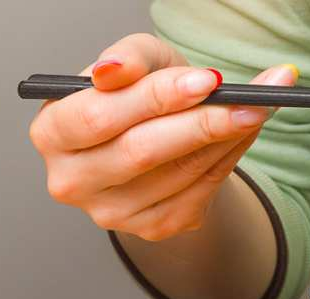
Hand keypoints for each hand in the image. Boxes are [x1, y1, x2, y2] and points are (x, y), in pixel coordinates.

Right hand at [29, 33, 295, 241]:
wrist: (156, 137)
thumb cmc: (137, 95)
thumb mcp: (135, 62)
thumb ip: (128, 59)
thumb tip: (115, 71)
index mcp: (52, 132)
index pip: (99, 117)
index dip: (154, 98)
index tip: (207, 81)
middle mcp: (72, 180)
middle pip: (141, 152)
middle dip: (201, 122)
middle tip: (250, 102)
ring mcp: (111, 212)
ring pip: (178, 174)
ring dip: (226, 140)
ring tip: (257, 109)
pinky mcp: (152, 228)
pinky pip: (198, 192)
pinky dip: (228, 160)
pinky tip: (243, 134)